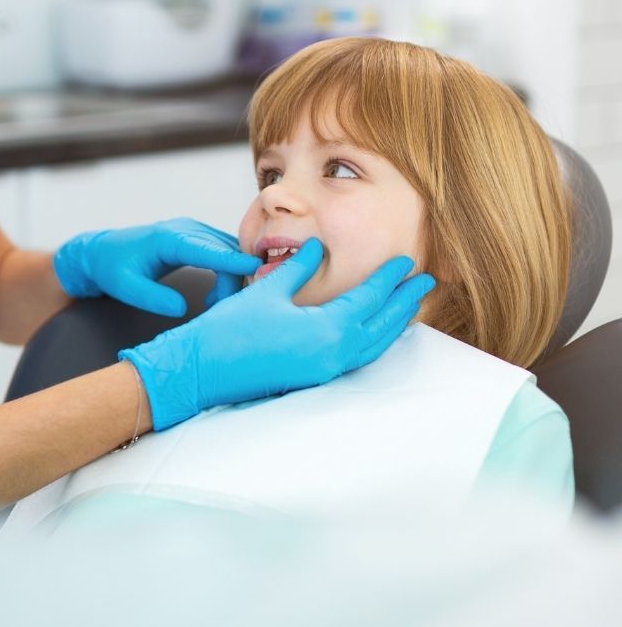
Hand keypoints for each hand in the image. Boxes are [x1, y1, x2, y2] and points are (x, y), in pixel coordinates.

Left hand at [53, 218, 260, 316]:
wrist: (101, 252)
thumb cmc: (110, 268)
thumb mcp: (125, 288)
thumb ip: (153, 298)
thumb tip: (182, 309)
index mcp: (168, 238)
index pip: (207, 248)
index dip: (232, 260)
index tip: (255, 268)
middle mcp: (186, 229)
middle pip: (225, 252)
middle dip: (233, 281)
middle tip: (222, 312)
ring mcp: (193, 231)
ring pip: (228, 252)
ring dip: (232, 279)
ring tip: (216, 306)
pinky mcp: (196, 238)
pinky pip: (223, 252)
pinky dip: (227, 273)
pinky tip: (215, 296)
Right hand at [120, 238, 435, 430]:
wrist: (202, 370)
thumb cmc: (228, 330)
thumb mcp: (267, 291)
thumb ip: (298, 268)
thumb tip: (317, 247)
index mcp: (326, 330)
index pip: (369, 299)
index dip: (389, 278)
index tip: (405, 261)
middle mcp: (332, 354)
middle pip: (382, 326)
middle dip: (404, 303)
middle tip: (425, 282)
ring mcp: (324, 371)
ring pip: (373, 347)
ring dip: (392, 325)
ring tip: (407, 306)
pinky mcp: (314, 379)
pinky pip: (356, 358)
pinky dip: (372, 342)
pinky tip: (372, 332)